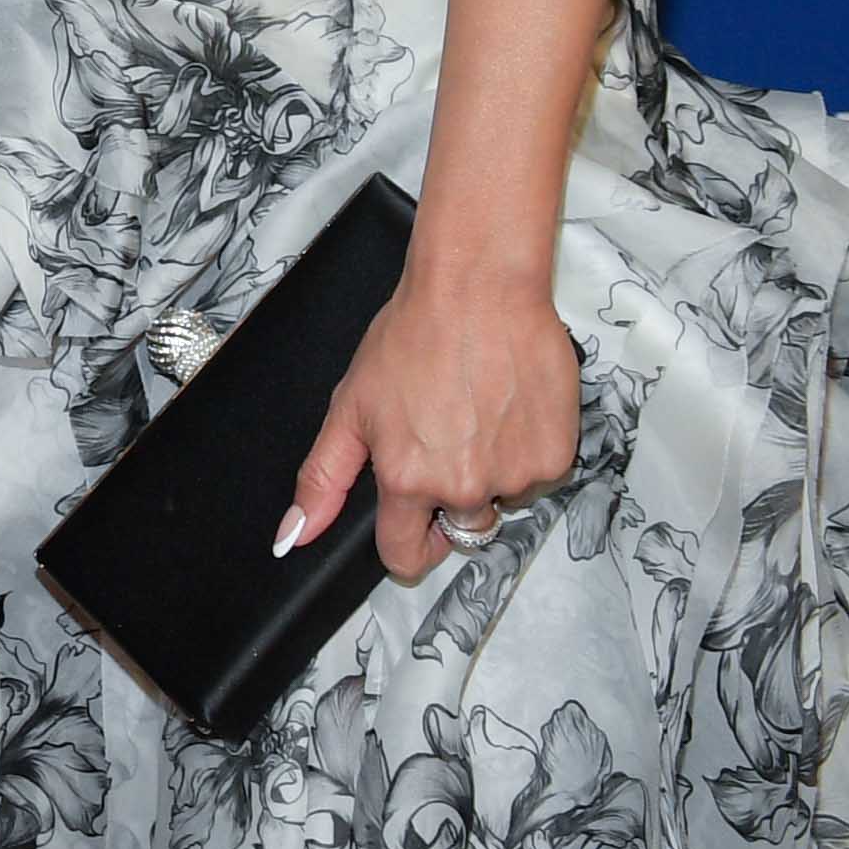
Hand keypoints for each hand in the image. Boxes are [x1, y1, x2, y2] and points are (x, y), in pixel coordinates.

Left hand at [286, 258, 582, 581]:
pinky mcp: (556, 458)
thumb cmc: (412, 337)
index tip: (411, 524)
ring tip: (478, 414)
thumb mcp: (351, 407)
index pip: (405, 556)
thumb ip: (323, 478)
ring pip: (500, 499)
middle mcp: (464, 488)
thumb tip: (293, 537)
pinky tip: (509, 408)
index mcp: (409, 481)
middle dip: (449, 497)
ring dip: (491, 473)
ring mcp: (515, 476)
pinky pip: (537, 475)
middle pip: (457, 528)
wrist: (479, 291)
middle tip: (446, 439)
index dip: (405, 543)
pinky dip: (524, 451)